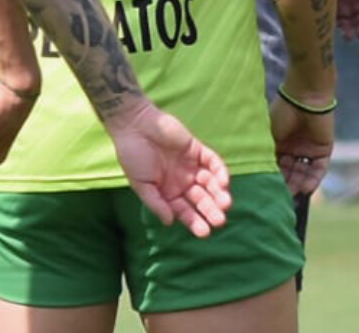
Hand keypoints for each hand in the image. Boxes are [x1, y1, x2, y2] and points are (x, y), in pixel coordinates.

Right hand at [105, 98, 231, 237]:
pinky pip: (212, 161)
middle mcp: (182, 181)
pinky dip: (219, 171)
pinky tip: (223, 181)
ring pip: (210, 182)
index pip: (186, 211)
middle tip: (220, 220)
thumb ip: (156, 203)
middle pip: (201, 199)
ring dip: (219, 193)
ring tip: (225, 203)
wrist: (134, 126)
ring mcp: (191, 166)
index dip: (195, 222)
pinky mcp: (197, 149)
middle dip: (211, 210)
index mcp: (168, 193)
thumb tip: (170, 222)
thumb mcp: (141, 185)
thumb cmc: (133, 156)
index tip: (204, 232)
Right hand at [271, 96, 335, 195]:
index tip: (268, 192)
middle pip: (291, 173)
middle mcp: (294, 149)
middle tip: (282, 198)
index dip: (274, 179)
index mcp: (279, 144)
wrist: (305, 98)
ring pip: (304, 173)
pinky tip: (307, 188)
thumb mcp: (269, 136)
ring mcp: (309, 150)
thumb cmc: (283, 113)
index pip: (276, 168)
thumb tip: (258, 176)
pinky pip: (319, 169)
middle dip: (287, 185)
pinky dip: (313, 179)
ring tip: (294, 195)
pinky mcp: (323, 150)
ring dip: (300, 184)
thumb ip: (267, 155)